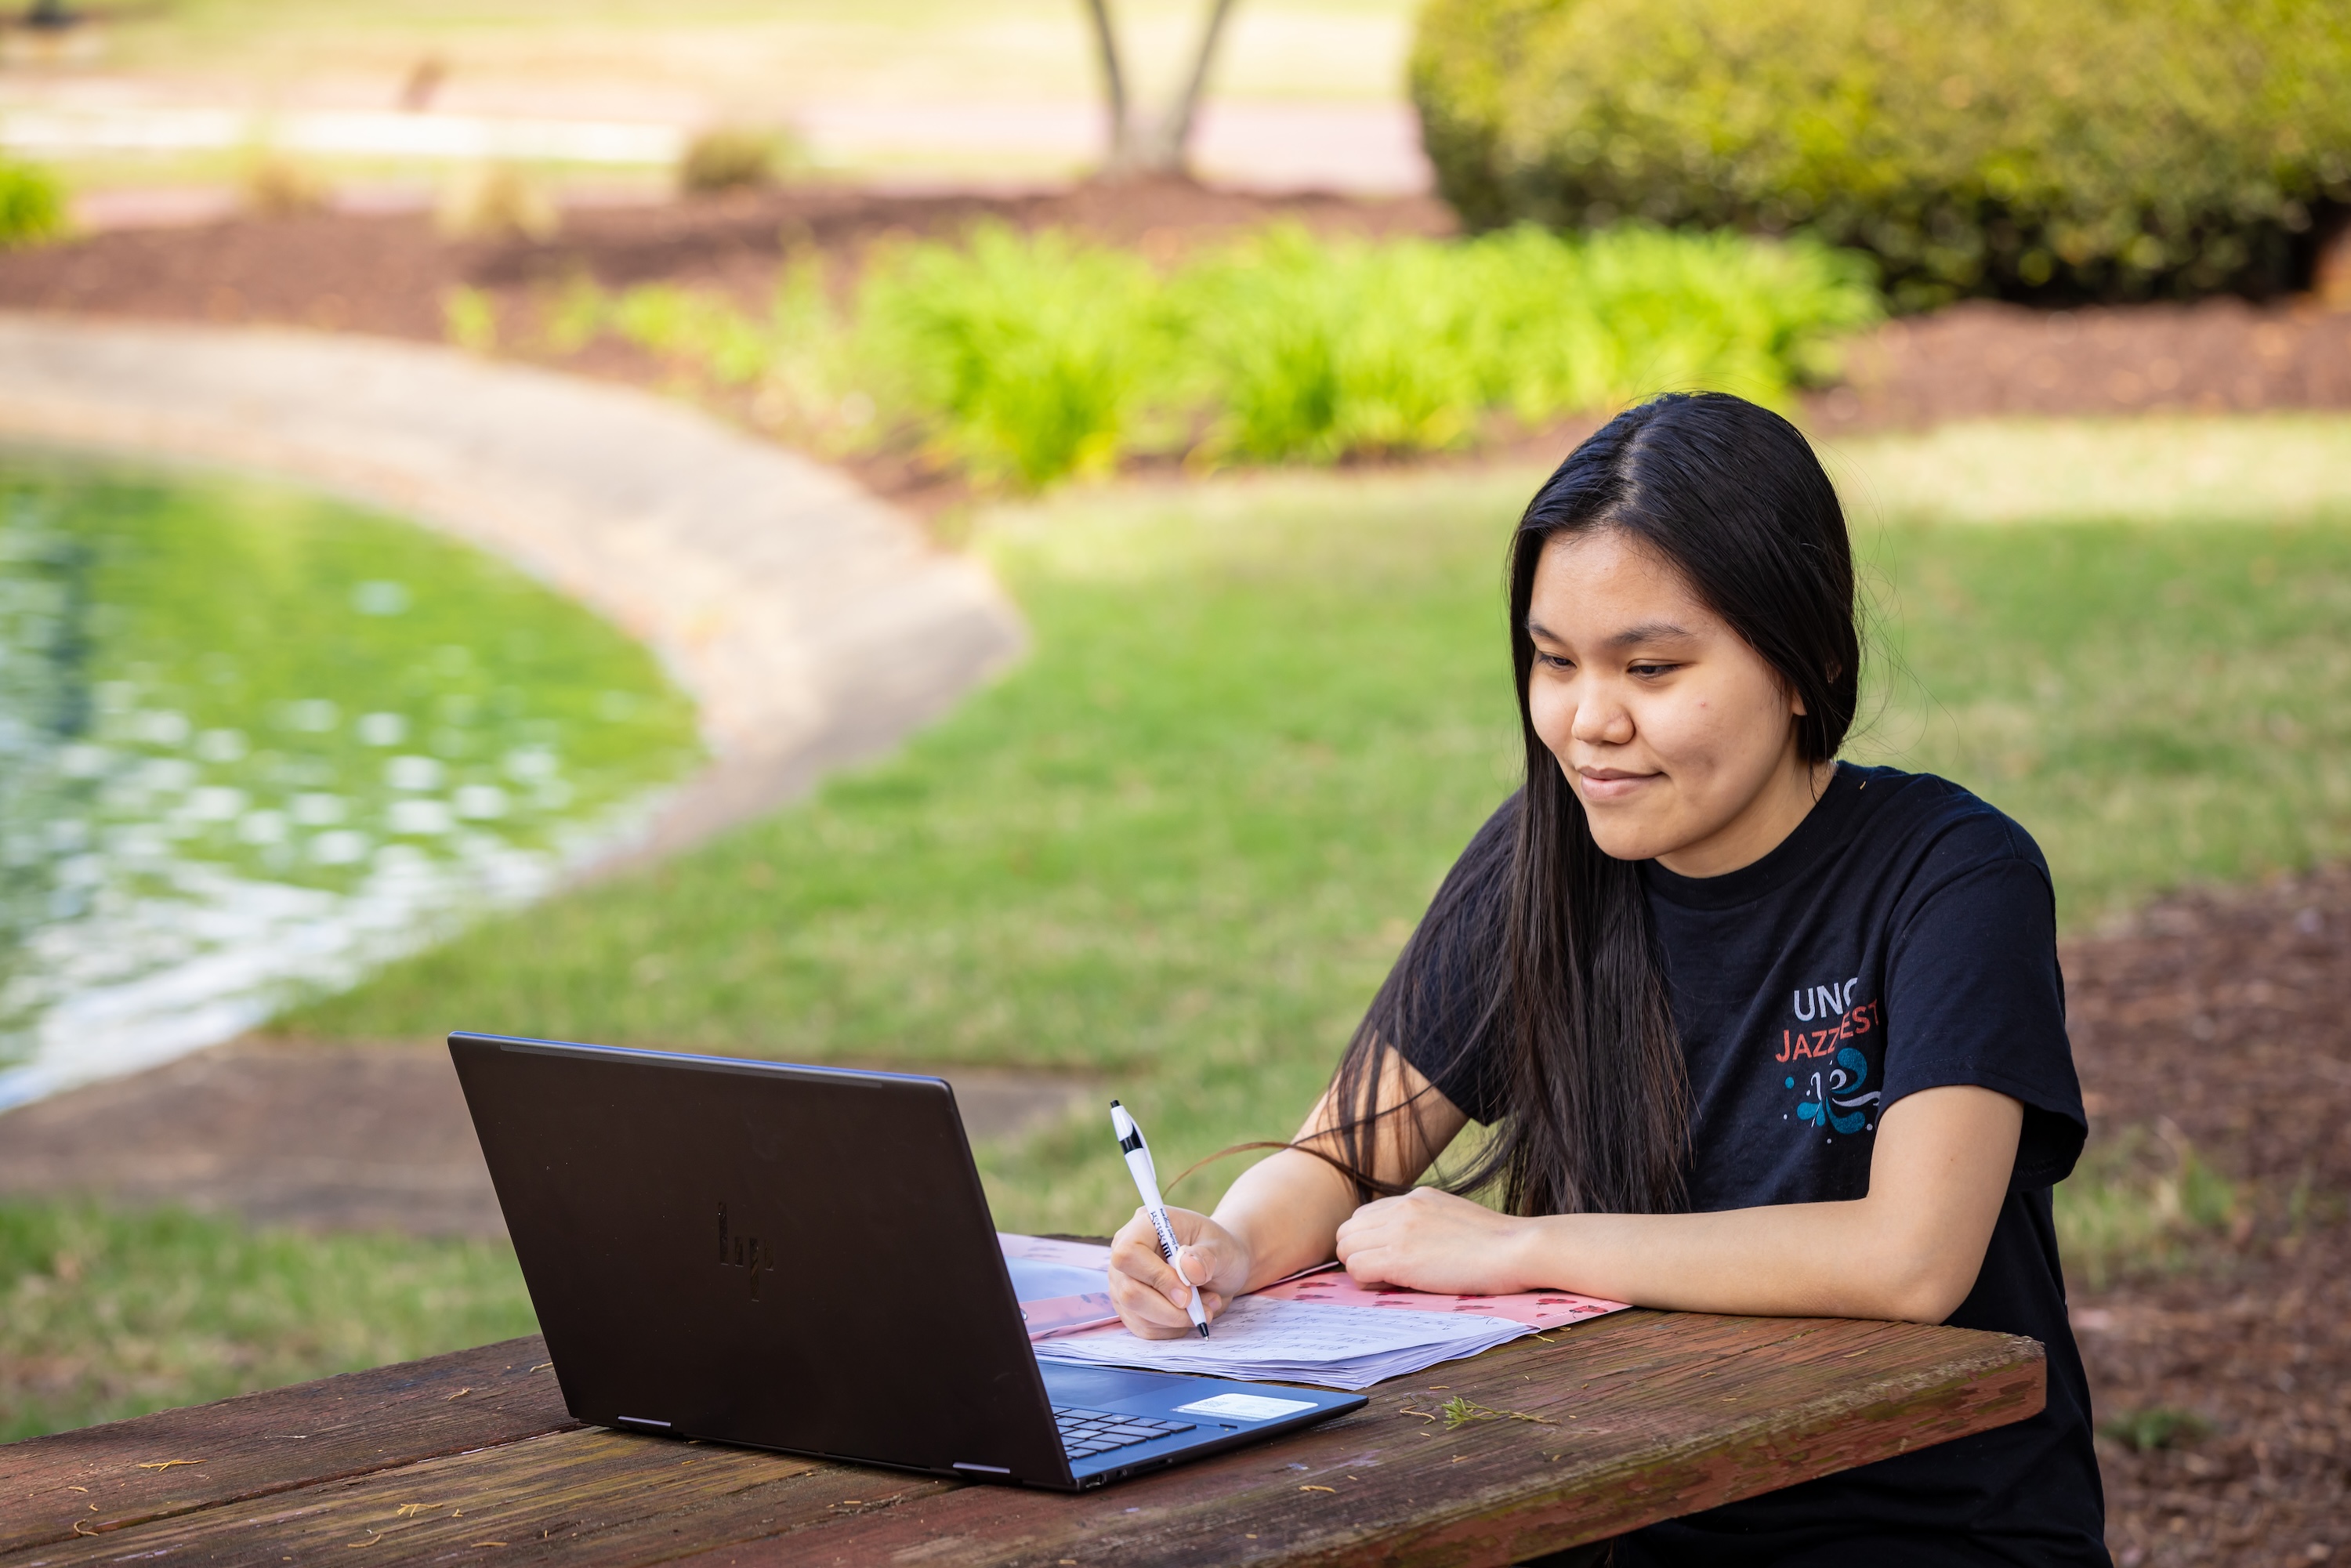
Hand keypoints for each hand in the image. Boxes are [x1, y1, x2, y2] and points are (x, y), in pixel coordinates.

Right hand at [1107, 1207, 1251, 1339]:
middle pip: (1128, 1290)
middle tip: (1201, 1308)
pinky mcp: (1130, 1307)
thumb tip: (1188, 1269)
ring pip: (1136, 1313)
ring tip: (1205, 1307)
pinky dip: (1172, 1328)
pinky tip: (1190, 1314)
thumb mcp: (1223, 1248)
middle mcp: (1126, 1252)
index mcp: (1145, 1225)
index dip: (1155, 1276)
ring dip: (1176, 1319)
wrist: (1220, 1267)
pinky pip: (1144, 1327)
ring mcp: (1124, 1281)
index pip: (1128, 1252)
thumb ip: (1206, 1256)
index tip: (1187, 1293)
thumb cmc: (1219, 1251)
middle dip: (1168, 1307)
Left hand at [1334, 1186, 1531, 1294]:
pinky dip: (1366, 1282)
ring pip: (1346, 1248)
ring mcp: (1399, 1230)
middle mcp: (1402, 1207)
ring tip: (1388, 1282)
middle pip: (1348, 1230)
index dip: (1369, 1241)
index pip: (1365, 1215)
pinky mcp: (1401, 1257)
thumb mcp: (1456, 1218)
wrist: (1517, 1249)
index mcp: (1416, 1197)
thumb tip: (1414, 1245)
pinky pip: (1356, 1268)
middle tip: (1382, 1275)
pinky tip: (1392, 1287)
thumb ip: (1429, 1223)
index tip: (1387, 1259)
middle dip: (1357, 1254)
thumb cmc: (1498, 1245)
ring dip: (1360, 1268)